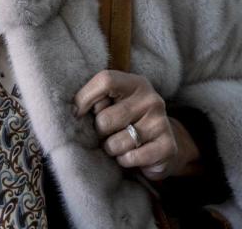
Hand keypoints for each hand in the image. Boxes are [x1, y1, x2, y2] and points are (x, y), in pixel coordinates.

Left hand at [74, 70, 200, 180]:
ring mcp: (160, 123)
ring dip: (111, 150)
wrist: (162, 145)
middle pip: (105, 119)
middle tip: (108, 134)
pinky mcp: (167, 146)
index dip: (85, 98)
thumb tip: (74, 111)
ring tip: (120, 145)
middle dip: (100, 132)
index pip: (105, 80)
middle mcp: (151, 100)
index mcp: (136, 83)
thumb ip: (96, 100)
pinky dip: (125, 161)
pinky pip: (130, 158)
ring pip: (115, 143)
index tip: (77, 113)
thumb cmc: (127, 122)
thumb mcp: (114, 104)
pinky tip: (131, 155)